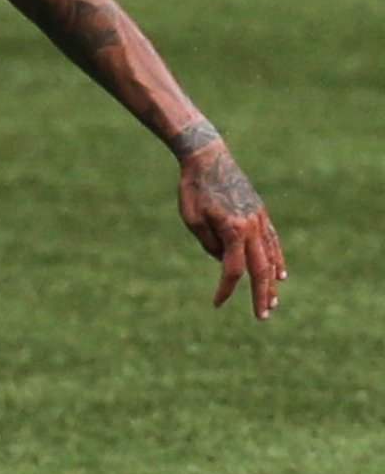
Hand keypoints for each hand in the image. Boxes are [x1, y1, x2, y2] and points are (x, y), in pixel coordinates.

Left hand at [176, 143, 285, 318]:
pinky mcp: (260, 213)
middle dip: (261, 295)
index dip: (225, 289)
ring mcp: (259, 220)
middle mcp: (252, 227)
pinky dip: (277, 260)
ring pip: (271, 257)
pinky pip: (273, 242)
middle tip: (262, 316)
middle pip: (260, 269)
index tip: (217, 303)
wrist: (208, 157)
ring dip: (272, 282)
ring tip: (272, 302)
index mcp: (233, 229)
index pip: (232, 270)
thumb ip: (209, 244)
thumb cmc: (193, 188)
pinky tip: (280, 274)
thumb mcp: (191, 218)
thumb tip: (223, 261)